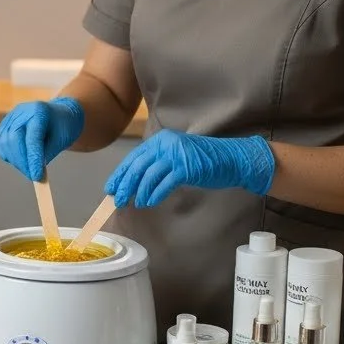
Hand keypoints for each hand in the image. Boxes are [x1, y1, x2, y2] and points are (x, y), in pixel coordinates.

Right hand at [0, 97, 85, 180]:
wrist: (58, 114)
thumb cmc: (62, 127)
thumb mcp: (60, 141)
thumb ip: (45, 156)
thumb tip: (32, 172)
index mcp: (39, 111)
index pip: (32, 138)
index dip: (32, 158)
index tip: (36, 176)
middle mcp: (22, 111)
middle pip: (14, 139)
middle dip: (21, 162)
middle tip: (32, 176)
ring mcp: (11, 117)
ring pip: (4, 142)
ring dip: (15, 161)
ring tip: (28, 168)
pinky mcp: (4, 124)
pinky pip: (0, 143)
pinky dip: (8, 155)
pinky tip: (19, 160)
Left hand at [105, 129, 274, 208]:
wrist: (232, 159)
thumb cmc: (203, 161)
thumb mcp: (175, 158)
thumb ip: (157, 164)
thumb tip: (134, 182)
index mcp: (160, 140)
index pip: (133, 157)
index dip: (120, 174)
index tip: (110, 188)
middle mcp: (166, 144)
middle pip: (137, 166)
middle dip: (125, 185)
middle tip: (118, 200)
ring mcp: (176, 154)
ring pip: (149, 175)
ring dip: (139, 191)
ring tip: (135, 203)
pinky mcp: (187, 167)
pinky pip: (165, 182)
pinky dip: (155, 194)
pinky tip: (149, 202)